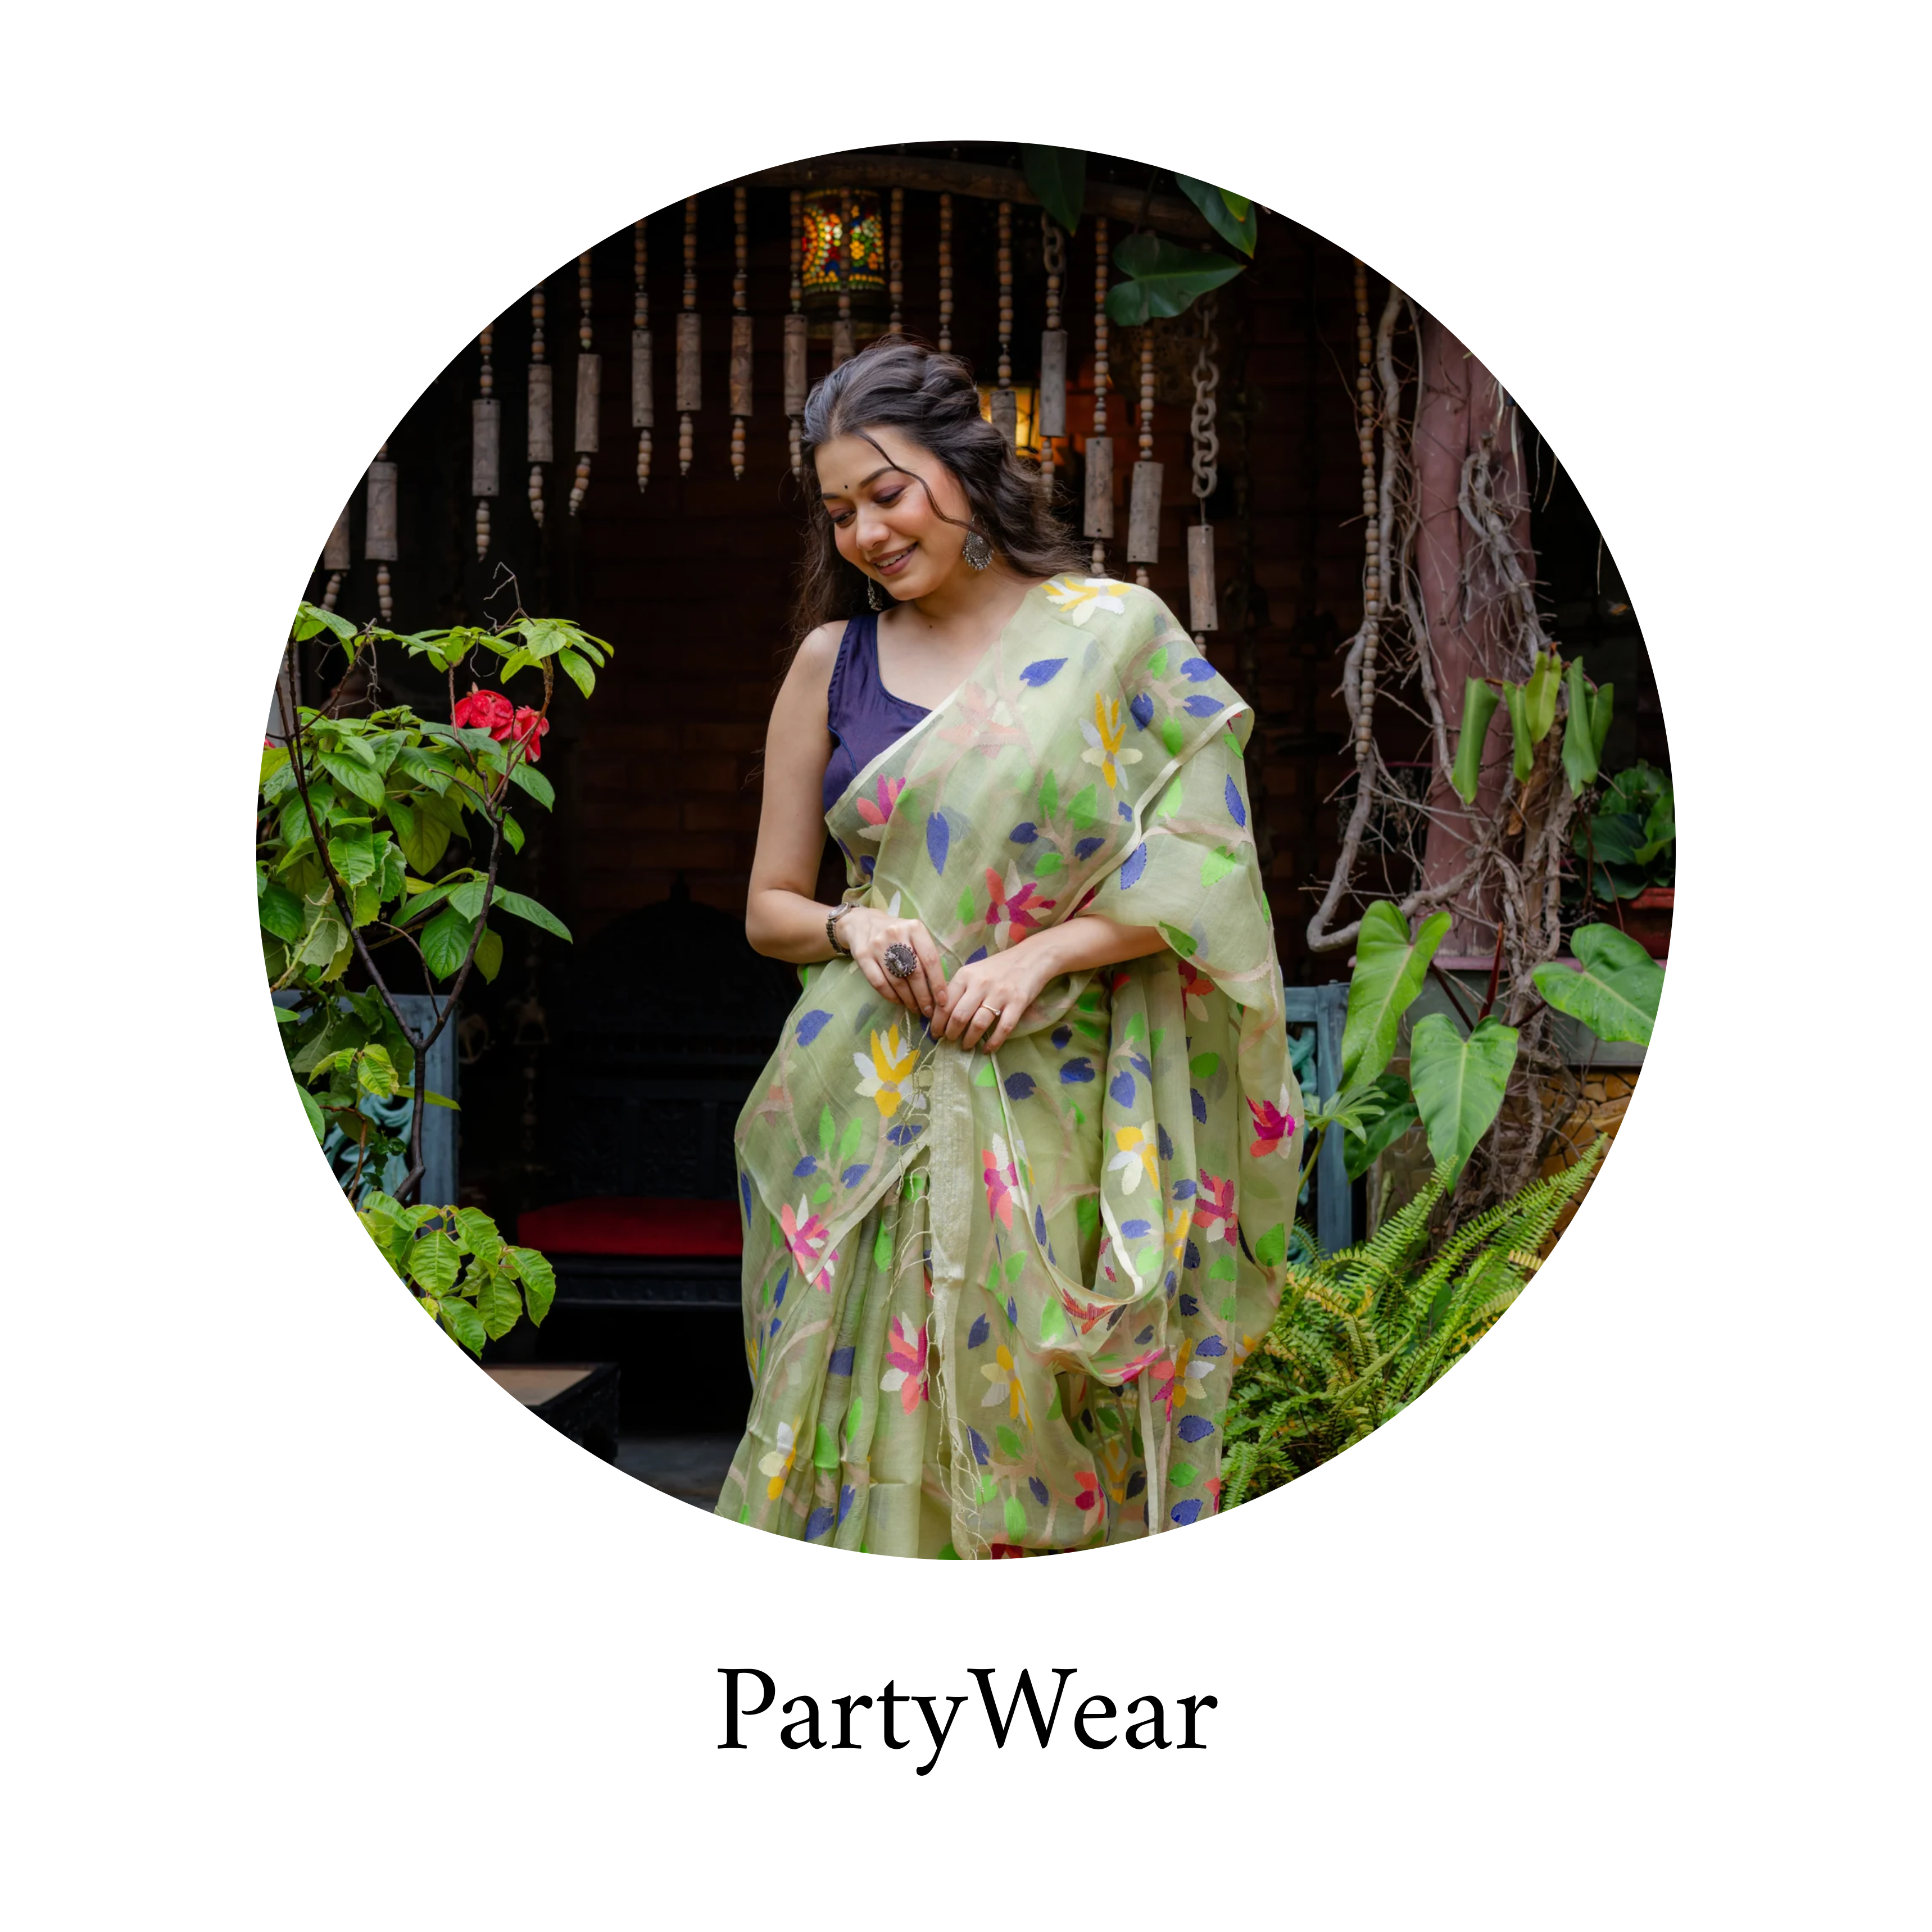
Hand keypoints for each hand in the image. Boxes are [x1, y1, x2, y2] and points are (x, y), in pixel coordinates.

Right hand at [839, 906, 947, 1021]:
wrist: (863, 923)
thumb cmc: (897, 934)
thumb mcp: (914, 935)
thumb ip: (926, 955)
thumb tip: (939, 988)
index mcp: (914, 928)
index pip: (930, 960)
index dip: (938, 983)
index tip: (943, 1001)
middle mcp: (896, 934)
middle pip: (914, 973)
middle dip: (924, 996)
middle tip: (929, 1011)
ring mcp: (877, 945)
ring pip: (897, 981)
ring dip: (908, 999)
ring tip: (916, 1008)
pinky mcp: (863, 956)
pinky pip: (879, 983)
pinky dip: (891, 996)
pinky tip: (899, 1001)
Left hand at [931, 939, 1053, 1053]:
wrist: (1032, 957)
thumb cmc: (999, 966)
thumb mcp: (974, 971)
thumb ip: (959, 988)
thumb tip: (940, 1012)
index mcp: (966, 975)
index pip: (945, 1003)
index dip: (937, 1022)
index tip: (935, 1033)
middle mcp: (980, 984)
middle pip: (959, 1016)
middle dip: (951, 1033)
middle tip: (949, 1040)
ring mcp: (1000, 994)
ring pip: (979, 1024)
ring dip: (969, 1039)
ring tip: (965, 1046)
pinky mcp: (1018, 1002)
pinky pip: (1003, 1028)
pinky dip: (993, 1042)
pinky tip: (987, 1049)